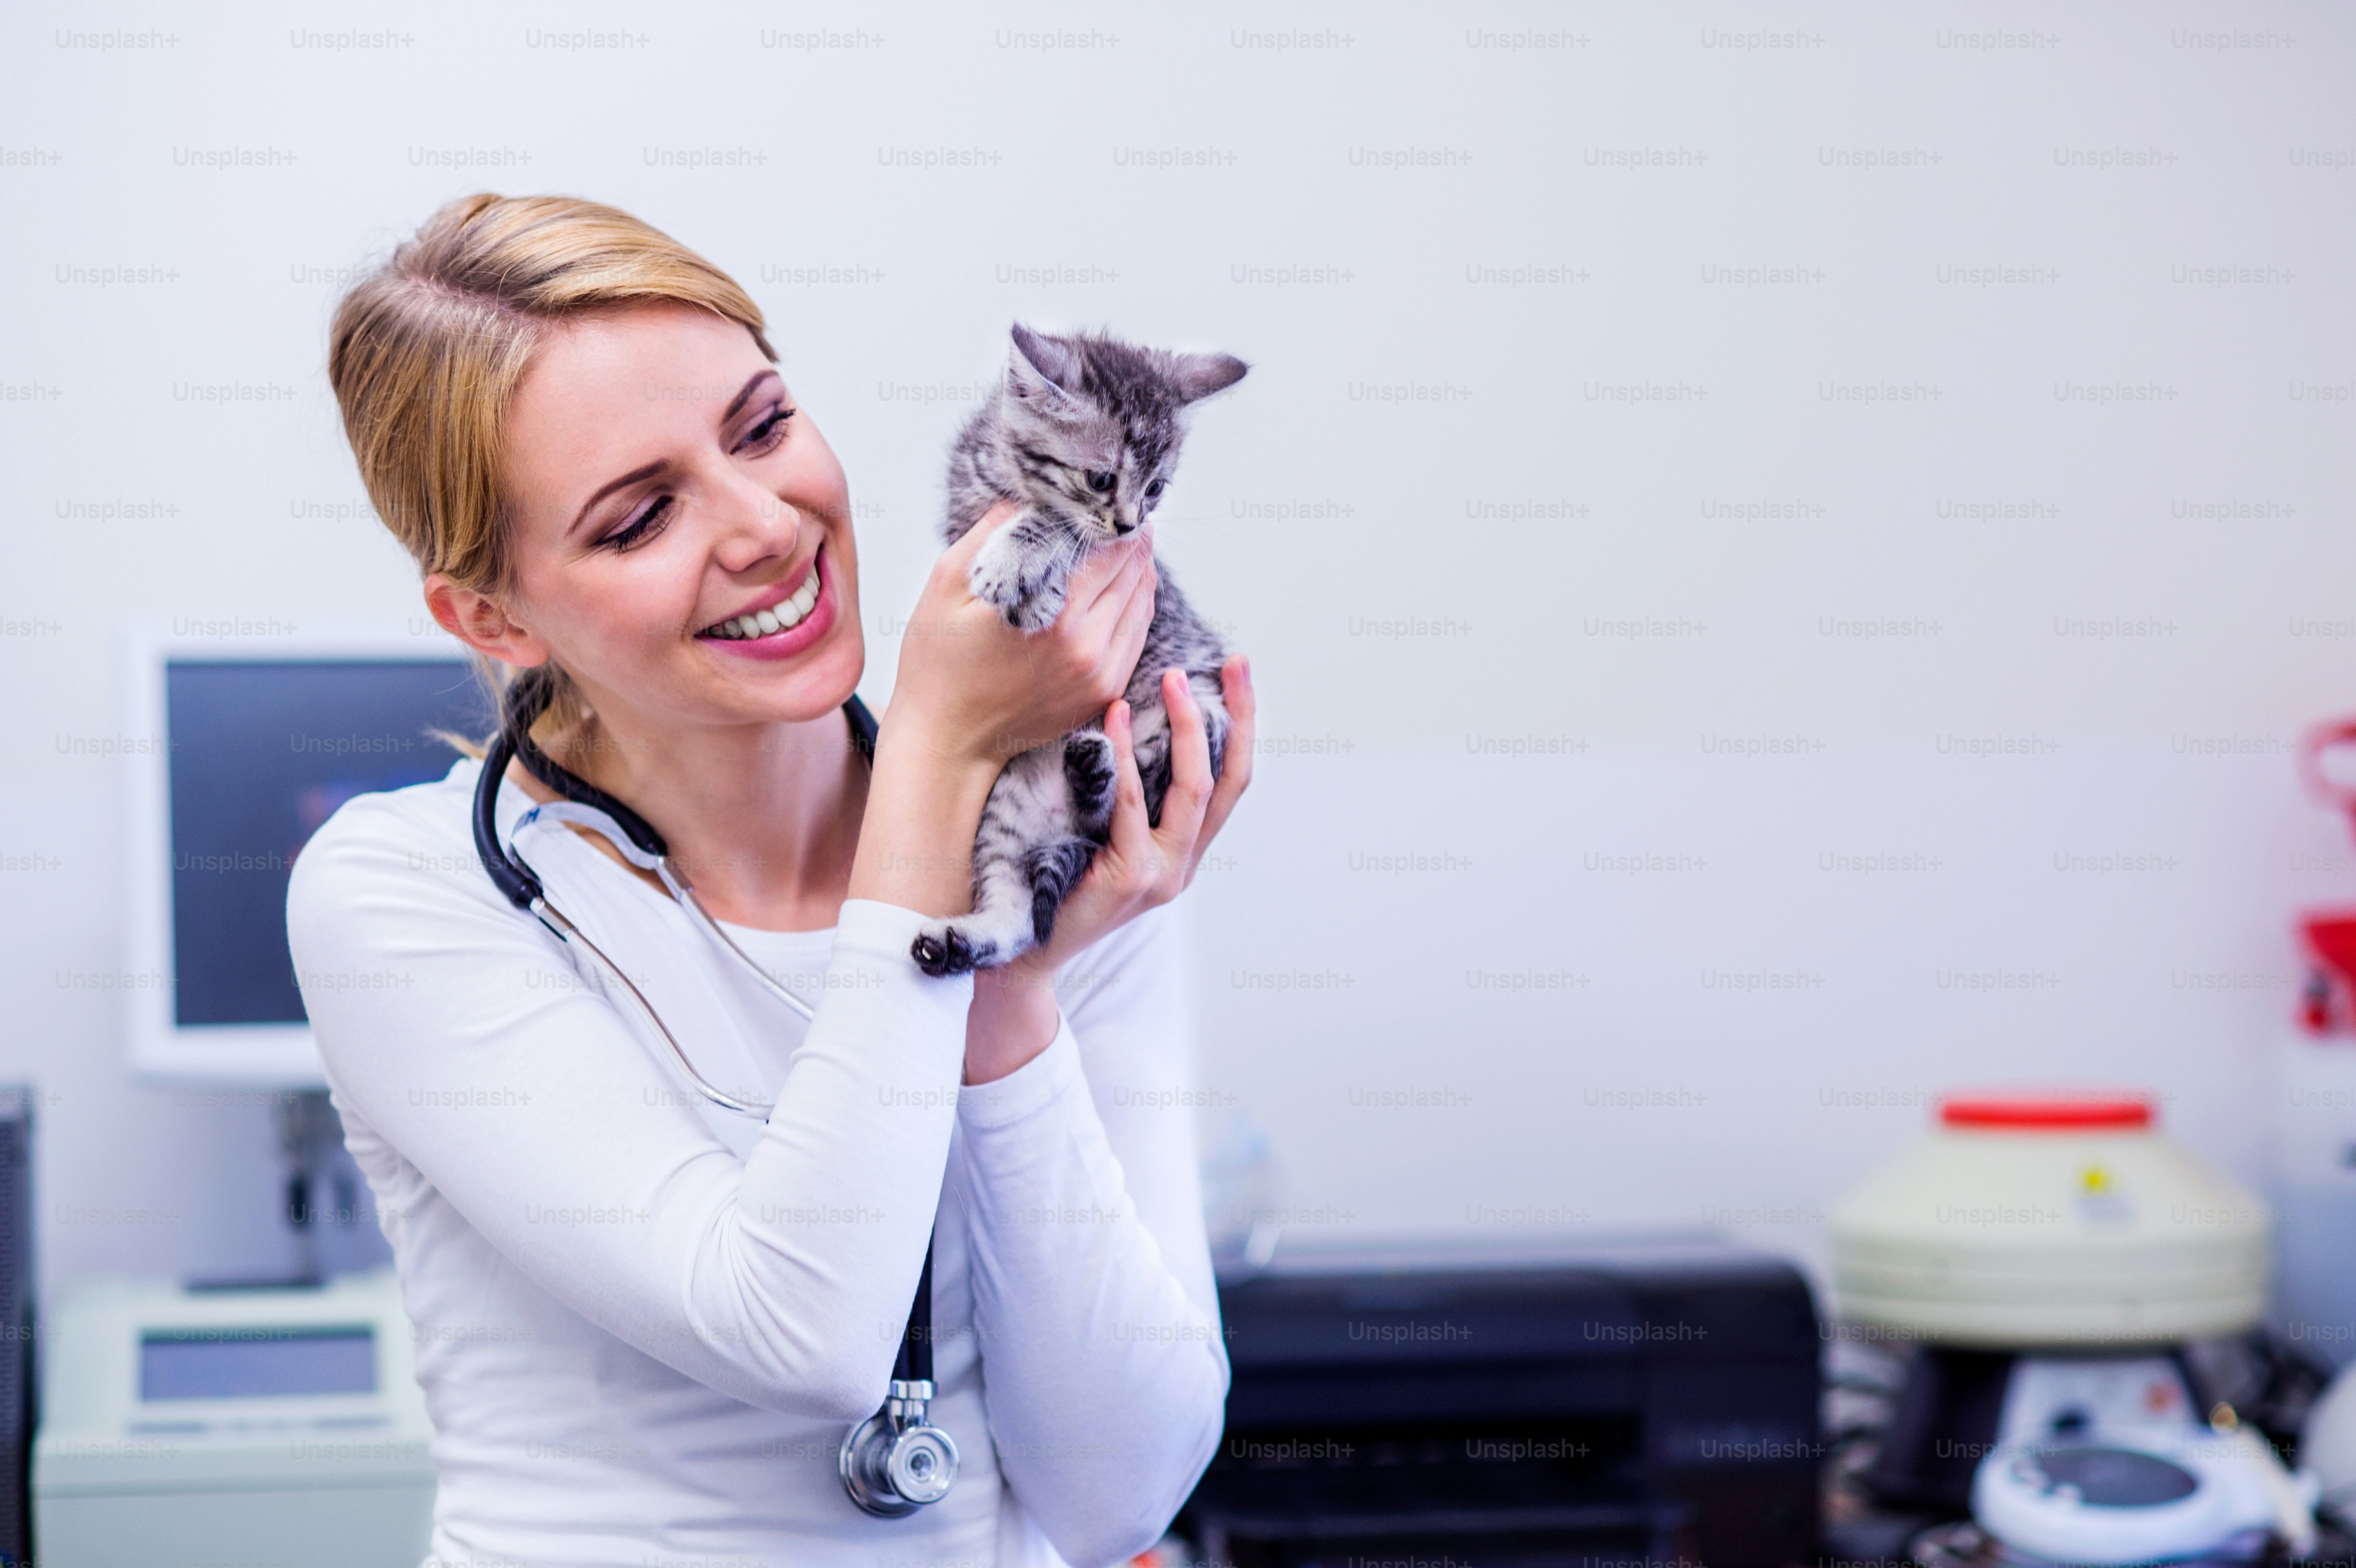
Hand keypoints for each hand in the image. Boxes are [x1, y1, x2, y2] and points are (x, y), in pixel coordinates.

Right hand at [887, 502, 1159, 767]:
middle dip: (1128, 539)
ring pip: (1143, 602)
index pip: (1108, 546)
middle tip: (1119, 515)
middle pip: (1133, 571)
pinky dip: (1135, 605)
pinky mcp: (1104, 692)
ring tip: (1125, 545)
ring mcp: (1101, 673)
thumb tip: (1031, 495)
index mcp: (1053, 612)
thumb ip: (994, 531)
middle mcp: (1088, 644)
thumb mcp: (948, 583)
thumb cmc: (939, 663)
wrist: (946, 742)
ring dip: (1138, 570)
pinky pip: (1137, 635)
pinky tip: (1122, 587)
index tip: (1105, 499)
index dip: (1110, 517)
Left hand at [964, 655, 1256, 1082]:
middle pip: (1230, 780)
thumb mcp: (1102, 828)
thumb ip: (1124, 788)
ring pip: (1195, 791)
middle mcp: (1183, 862)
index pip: (1230, 778)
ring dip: (1187, 728)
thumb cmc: (1053, 876)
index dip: (1242, 722)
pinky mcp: (1130, 880)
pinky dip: (1125, 757)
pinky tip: (1112, 716)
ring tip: (1172, 678)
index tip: (1237, 670)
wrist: (1023, 948)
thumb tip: (1122, 708)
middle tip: (1228, 663)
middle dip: (1237, 716)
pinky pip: (1134, 807)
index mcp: (1183, 848)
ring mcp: (1162, 874)